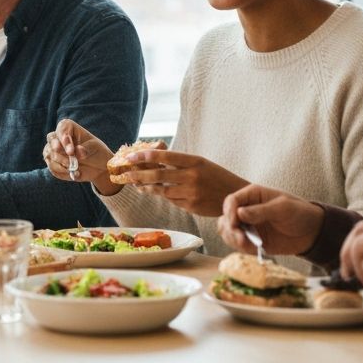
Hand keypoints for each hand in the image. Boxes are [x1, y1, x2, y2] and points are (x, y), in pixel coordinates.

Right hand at [44, 120, 115, 194]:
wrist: (97, 167)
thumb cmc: (97, 152)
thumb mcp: (95, 148)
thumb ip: (86, 149)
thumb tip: (78, 151)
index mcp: (69, 128)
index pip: (62, 128)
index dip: (64, 138)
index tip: (71, 150)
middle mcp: (58, 137)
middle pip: (51, 139)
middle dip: (58, 150)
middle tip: (69, 158)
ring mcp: (53, 150)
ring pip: (50, 155)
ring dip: (62, 163)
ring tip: (76, 168)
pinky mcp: (53, 163)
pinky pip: (52, 168)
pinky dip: (63, 172)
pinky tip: (75, 174)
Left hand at [114, 149, 244, 216]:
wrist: (236, 196)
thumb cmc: (216, 176)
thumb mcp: (201, 163)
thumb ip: (180, 162)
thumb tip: (155, 159)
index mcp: (195, 161)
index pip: (165, 156)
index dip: (145, 156)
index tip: (131, 156)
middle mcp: (192, 176)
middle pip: (158, 175)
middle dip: (139, 174)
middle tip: (126, 174)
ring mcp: (191, 193)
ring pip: (162, 191)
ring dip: (147, 188)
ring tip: (137, 185)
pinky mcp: (191, 207)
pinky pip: (172, 201)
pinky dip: (164, 197)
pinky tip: (157, 193)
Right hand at [218, 184, 324, 256]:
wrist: (311, 232)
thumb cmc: (299, 213)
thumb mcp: (283, 208)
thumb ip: (261, 211)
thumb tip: (239, 213)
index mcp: (252, 195)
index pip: (231, 201)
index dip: (229, 212)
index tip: (235, 224)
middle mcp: (246, 209)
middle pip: (225, 217)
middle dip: (230, 229)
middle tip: (241, 239)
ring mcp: (248, 225)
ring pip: (227, 232)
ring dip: (233, 240)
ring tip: (247, 245)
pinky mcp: (251, 239)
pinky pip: (237, 244)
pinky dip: (242, 248)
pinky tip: (254, 248)